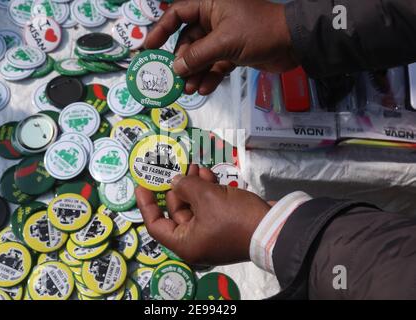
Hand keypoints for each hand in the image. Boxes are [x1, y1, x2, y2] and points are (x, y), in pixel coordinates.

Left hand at [135, 164, 270, 265]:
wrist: (273, 228)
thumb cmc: (235, 217)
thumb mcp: (207, 198)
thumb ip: (185, 186)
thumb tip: (174, 182)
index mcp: (185, 243)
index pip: (156, 225)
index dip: (146, 204)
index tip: (142, 184)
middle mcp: (195, 241)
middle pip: (176, 211)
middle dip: (178, 186)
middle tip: (180, 166)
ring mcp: (210, 233)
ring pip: (194, 206)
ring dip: (194, 185)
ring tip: (194, 166)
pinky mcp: (223, 225)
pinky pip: (208, 207)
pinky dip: (207, 191)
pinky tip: (208, 174)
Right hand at [145, 0, 297, 94]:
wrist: (293, 43)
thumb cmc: (259, 31)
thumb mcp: (225, 42)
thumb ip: (198, 55)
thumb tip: (175, 68)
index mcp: (210, 4)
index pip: (177, 14)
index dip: (161, 30)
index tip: (149, 48)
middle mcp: (214, 19)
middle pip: (188, 41)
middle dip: (182, 62)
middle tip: (175, 80)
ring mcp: (224, 37)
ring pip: (201, 56)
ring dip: (194, 73)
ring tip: (188, 90)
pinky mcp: (233, 53)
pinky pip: (215, 65)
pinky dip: (210, 76)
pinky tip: (204, 89)